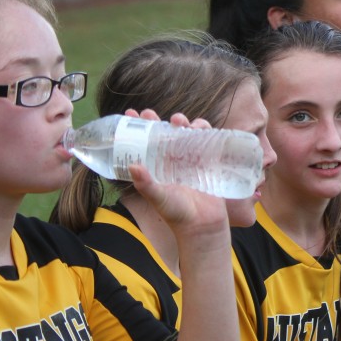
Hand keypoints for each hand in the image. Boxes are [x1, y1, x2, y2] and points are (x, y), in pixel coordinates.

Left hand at [126, 109, 229, 237]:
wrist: (203, 227)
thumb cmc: (178, 214)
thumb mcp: (159, 199)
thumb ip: (146, 185)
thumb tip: (132, 166)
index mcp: (158, 167)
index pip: (147, 142)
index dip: (140, 127)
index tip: (131, 113)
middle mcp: (174, 160)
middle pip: (167, 133)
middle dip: (161, 120)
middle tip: (152, 114)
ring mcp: (192, 160)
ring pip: (187, 133)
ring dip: (183, 123)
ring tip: (179, 121)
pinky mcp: (209, 162)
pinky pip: (208, 140)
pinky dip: (205, 130)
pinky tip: (202, 127)